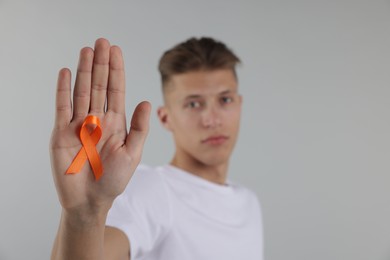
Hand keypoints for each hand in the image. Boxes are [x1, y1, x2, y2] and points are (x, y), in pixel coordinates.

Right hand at [50, 38, 150, 213]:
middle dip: (101, 64)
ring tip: (87, 50)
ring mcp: (79, 124)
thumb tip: (146, 101)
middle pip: (99, 85)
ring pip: (82, 91)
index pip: (116, 90)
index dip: (116, 71)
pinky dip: (64, 90)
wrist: (90, 200)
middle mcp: (97, 119)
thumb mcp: (132, 153)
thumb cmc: (113, 179)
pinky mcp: (62, 132)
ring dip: (84, 71)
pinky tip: (67, 72)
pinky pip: (62, 107)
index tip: (116, 51)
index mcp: (116, 122)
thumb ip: (139, 128)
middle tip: (102, 42)